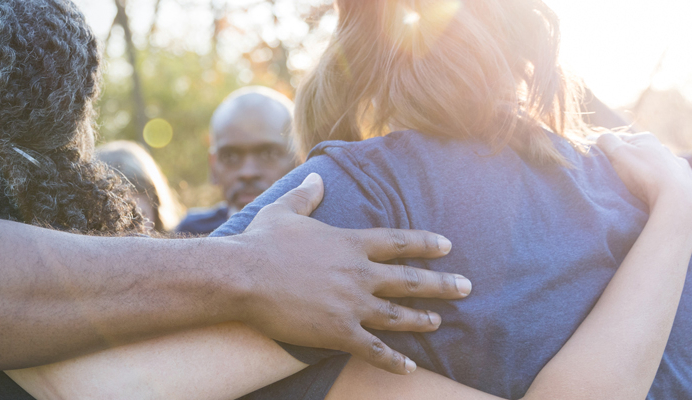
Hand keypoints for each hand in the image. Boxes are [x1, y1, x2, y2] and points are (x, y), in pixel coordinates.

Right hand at [231, 173, 469, 374]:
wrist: (242, 276)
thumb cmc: (260, 242)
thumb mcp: (284, 210)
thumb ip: (306, 195)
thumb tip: (318, 176)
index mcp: (349, 243)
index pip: (399, 242)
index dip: (426, 244)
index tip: (447, 247)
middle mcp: (359, 274)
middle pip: (410, 279)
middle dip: (441, 284)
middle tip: (466, 287)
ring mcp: (351, 305)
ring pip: (397, 315)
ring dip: (421, 319)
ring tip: (439, 322)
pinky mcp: (338, 331)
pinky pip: (374, 350)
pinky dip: (394, 361)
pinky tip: (409, 368)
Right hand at [597, 133, 691, 207]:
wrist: (675, 197)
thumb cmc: (644, 173)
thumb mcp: (618, 152)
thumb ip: (606, 141)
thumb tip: (595, 137)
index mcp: (646, 139)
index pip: (618, 139)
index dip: (604, 147)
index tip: (592, 157)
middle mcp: (662, 148)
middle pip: (636, 152)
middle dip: (624, 160)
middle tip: (612, 172)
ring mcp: (674, 164)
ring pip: (652, 165)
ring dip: (643, 170)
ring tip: (632, 183)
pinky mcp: (682, 180)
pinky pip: (665, 178)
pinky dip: (658, 181)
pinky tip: (653, 188)